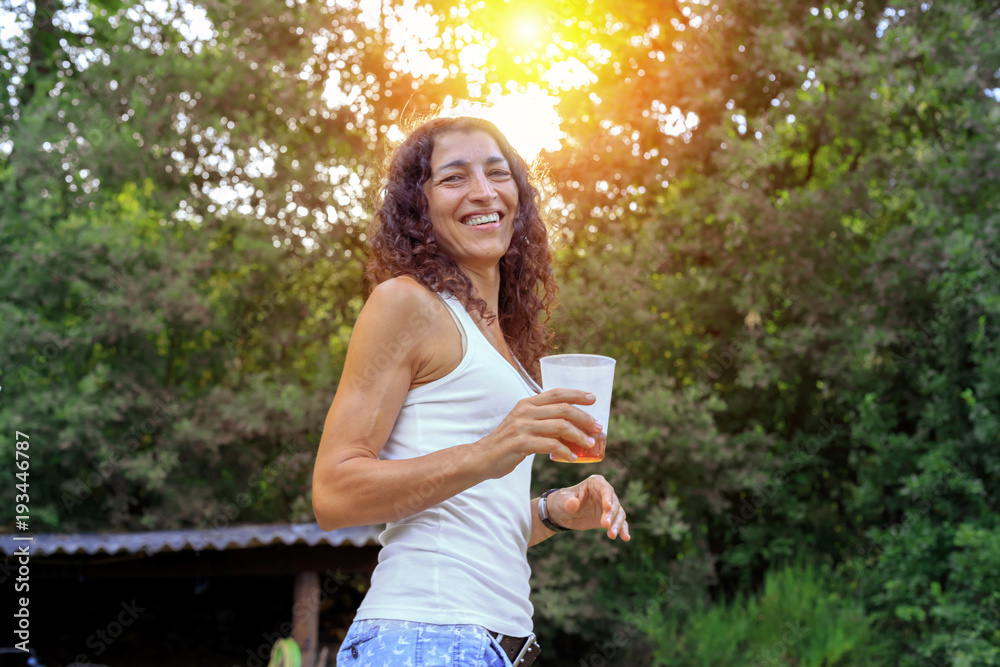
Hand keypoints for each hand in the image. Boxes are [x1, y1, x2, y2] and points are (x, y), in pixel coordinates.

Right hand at [477, 389, 602, 478]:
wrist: (483, 457)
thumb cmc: (508, 442)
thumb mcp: (523, 424)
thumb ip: (542, 420)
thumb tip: (571, 425)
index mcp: (527, 403)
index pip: (556, 393)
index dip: (577, 394)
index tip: (593, 399)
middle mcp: (525, 411)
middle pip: (563, 409)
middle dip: (584, 418)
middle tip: (597, 427)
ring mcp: (522, 426)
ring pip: (560, 426)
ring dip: (579, 436)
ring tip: (590, 444)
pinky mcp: (521, 443)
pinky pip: (550, 445)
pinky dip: (565, 451)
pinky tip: (572, 457)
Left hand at [548, 475, 630, 540]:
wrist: (563, 513)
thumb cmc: (562, 502)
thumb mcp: (562, 501)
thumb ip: (568, 502)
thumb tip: (573, 504)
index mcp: (595, 483)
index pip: (605, 488)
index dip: (607, 497)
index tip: (607, 507)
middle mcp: (605, 493)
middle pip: (614, 503)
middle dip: (611, 515)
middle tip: (605, 526)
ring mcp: (609, 505)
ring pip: (618, 514)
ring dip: (617, 524)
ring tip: (612, 535)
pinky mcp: (610, 518)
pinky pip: (620, 523)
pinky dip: (623, 530)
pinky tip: (626, 538)